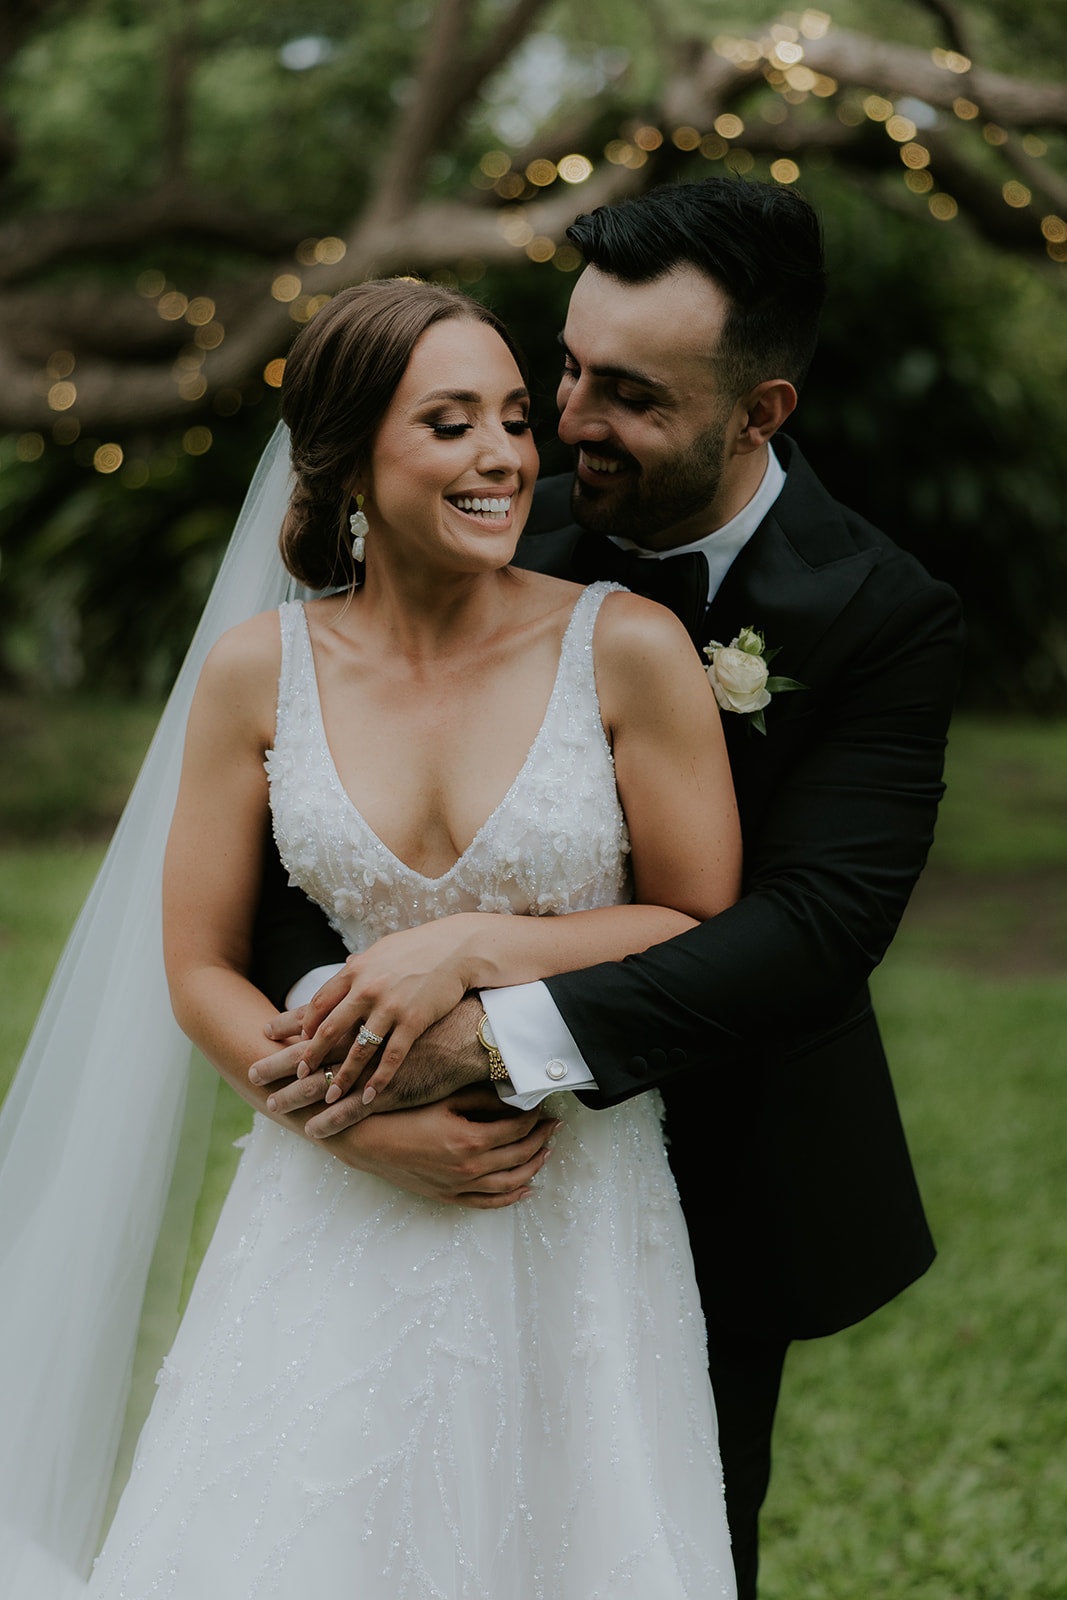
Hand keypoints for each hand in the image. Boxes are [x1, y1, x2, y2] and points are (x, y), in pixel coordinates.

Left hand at [255, 917, 485, 1106]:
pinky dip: (378, 1079)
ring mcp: (390, 1006)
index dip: (304, 1026)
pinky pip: (391, 1057)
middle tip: (299, 1075)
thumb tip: (345, 967)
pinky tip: (368, 1097)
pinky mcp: (414, 1021)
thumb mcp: (382, 950)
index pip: (319, 1003)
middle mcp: (367, 989)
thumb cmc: (420, 948)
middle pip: (329, 1029)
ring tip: (328, 1096)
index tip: (295, 1042)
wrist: (459, 948)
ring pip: (358, 1050)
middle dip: (312, 1056)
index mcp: (355, 970)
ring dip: (342, 1076)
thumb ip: (361, 965)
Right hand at [326, 1086, 560, 1207]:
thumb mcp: (444, 1098)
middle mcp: (469, 1169)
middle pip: (519, 1155)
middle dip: (541, 1139)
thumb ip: (481, 1098)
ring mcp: (459, 1187)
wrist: (367, 1141)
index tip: (542, 1105)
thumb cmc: (402, 1114)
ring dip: (533, 1167)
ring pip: (510, 1183)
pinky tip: (525, 1189)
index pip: (517, 1129)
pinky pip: (488, 1203)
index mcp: (470, 1141)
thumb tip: (512, 1095)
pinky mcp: (448, 1196)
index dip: (534, 1117)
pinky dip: (511, 1197)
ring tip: (547, 1152)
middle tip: (555, 1125)